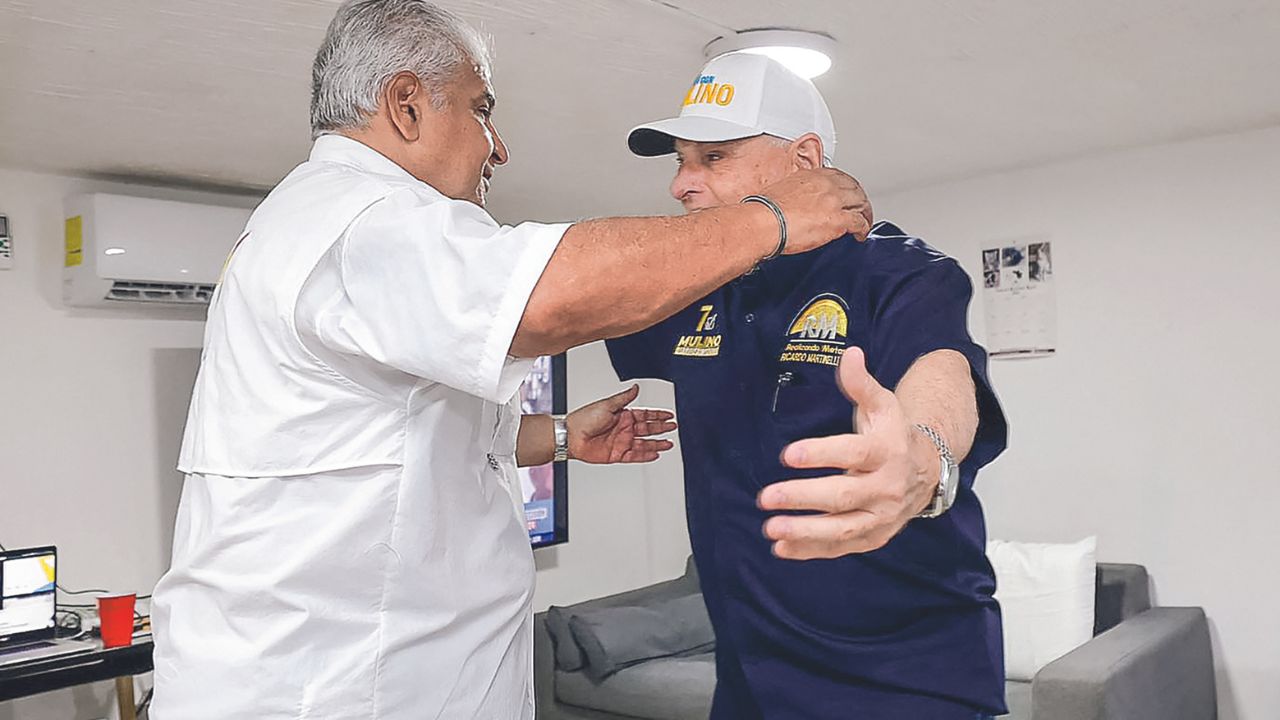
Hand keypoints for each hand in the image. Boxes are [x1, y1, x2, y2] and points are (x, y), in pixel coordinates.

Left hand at [567, 385, 676, 463]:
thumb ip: (624, 398)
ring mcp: (621, 442)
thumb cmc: (584, 419)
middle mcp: (623, 428)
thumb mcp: (607, 404)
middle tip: (673, 427)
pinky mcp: (617, 454)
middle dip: (661, 428)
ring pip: (644, 443)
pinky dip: (646, 455)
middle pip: (648, 429)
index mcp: (622, 415)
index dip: (657, 415)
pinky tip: (655, 453)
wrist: (572, 436)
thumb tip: (636, 388)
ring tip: (669, 443)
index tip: (668, 415)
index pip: (645, 415)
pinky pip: (635, 456)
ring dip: (657, 443)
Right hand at [757, 168, 873, 250]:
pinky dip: (864, 229)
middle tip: (860, 208)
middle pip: (854, 188)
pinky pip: (860, 222)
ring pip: (861, 203)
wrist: (764, 222)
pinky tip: (861, 234)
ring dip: (865, 213)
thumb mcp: (781, 191)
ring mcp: (834, 202)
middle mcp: (826, 185)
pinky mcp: (838, 220)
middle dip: (859, 199)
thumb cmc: (765, 210)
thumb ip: (794, 193)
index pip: (838, 176)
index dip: (846, 187)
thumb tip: (794, 203)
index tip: (846, 194)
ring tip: (864, 222)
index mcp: (812, 175)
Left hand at [757, 347, 938, 559]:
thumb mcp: (883, 404)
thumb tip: (850, 354)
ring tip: (771, 528)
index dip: (820, 454)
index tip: (788, 454)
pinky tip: (781, 548)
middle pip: (843, 496)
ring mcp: (881, 516)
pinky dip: (811, 551)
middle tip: (767, 496)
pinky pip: (841, 548)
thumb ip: (861, 383)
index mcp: (887, 451)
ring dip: (804, 532)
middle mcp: (886, 487)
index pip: (853, 453)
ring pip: (842, 529)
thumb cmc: (893, 434)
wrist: (927, 470)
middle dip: (803, 498)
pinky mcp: (873, 536)